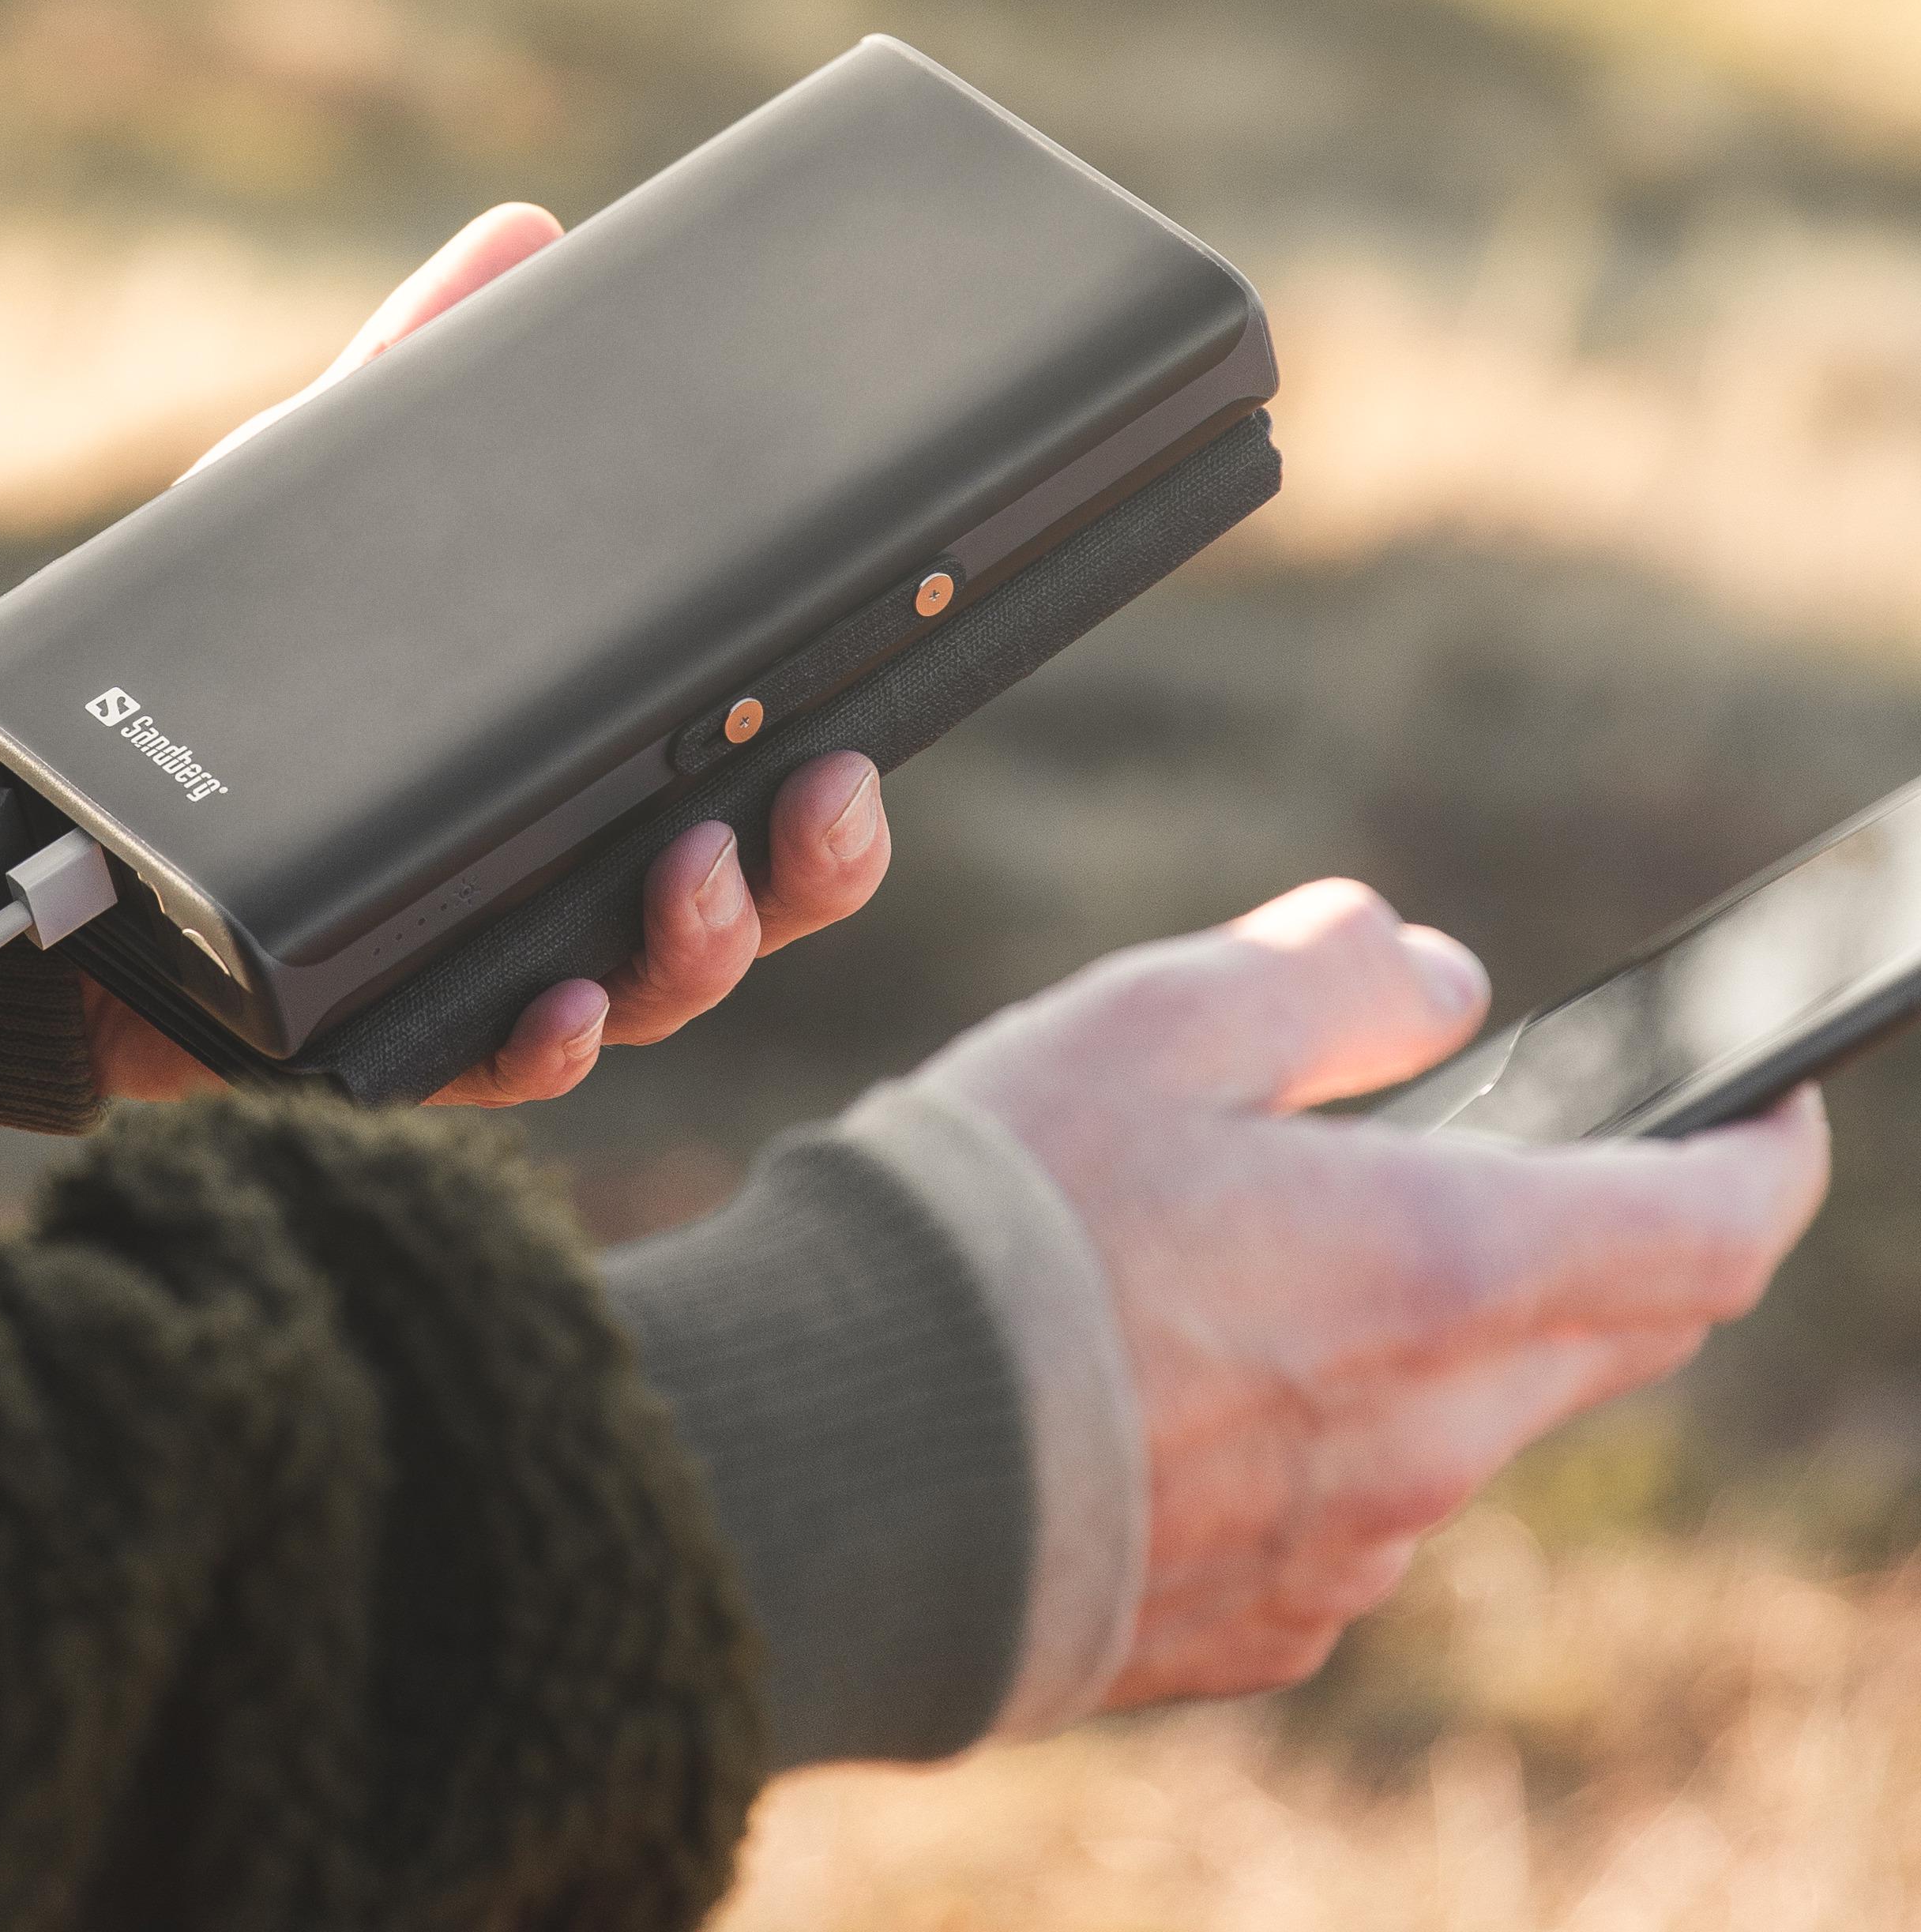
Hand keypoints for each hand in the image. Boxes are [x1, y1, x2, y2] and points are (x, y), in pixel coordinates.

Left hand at [84, 205, 896, 1106]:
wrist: (53, 807)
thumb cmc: (225, 653)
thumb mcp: (331, 493)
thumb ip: (426, 370)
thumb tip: (521, 231)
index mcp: (580, 762)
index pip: (746, 779)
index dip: (829, 778)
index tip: (861, 722)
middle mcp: (561, 872)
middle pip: (744, 900)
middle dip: (811, 867)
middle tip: (821, 792)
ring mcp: (486, 958)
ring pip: (652, 989)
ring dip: (703, 945)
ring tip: (694, 873)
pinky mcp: (392, 1031)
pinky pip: (497, 1061)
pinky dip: (547, 1039)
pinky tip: (560, 997)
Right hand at [916, 879, 1829, 1712]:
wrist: (835, 1467)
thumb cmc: (993, 1221)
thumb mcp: (1154, 1021)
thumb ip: (1329, 976)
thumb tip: (1446, 976)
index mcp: (1435, 1270)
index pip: (1702, 1230)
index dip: (1764, 1159)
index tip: (1772, 1107)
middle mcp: (1427, 1440)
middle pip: (1606, 1339)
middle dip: (1615, 1240)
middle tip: (1547, 1156)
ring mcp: (1344, 1558)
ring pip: (1470, 1431)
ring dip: (1444, 1336)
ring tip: (1293, 1253)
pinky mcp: (1253, 1632)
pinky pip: (1354, 1524)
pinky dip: (1336, 1436)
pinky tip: (1195, 1380)